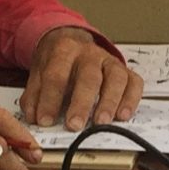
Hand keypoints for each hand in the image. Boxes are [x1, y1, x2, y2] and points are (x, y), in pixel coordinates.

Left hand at [22, 26, 141, 131]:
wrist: (72, 44)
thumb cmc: (57, 64)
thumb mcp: (39, 75)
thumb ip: (34, 96)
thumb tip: (34, 118)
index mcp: (64, 50)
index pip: (56, 75)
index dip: (50, 99)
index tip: (45, 121)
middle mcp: (90, 53)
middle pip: (88, 77)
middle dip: (81, 103)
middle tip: (74, 125)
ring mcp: (110, 61)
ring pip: (115, 78)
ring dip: (109, 101)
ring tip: (101, 123)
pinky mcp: (126, 71)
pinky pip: (134, 82)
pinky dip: (131, 99)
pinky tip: (123, 116)